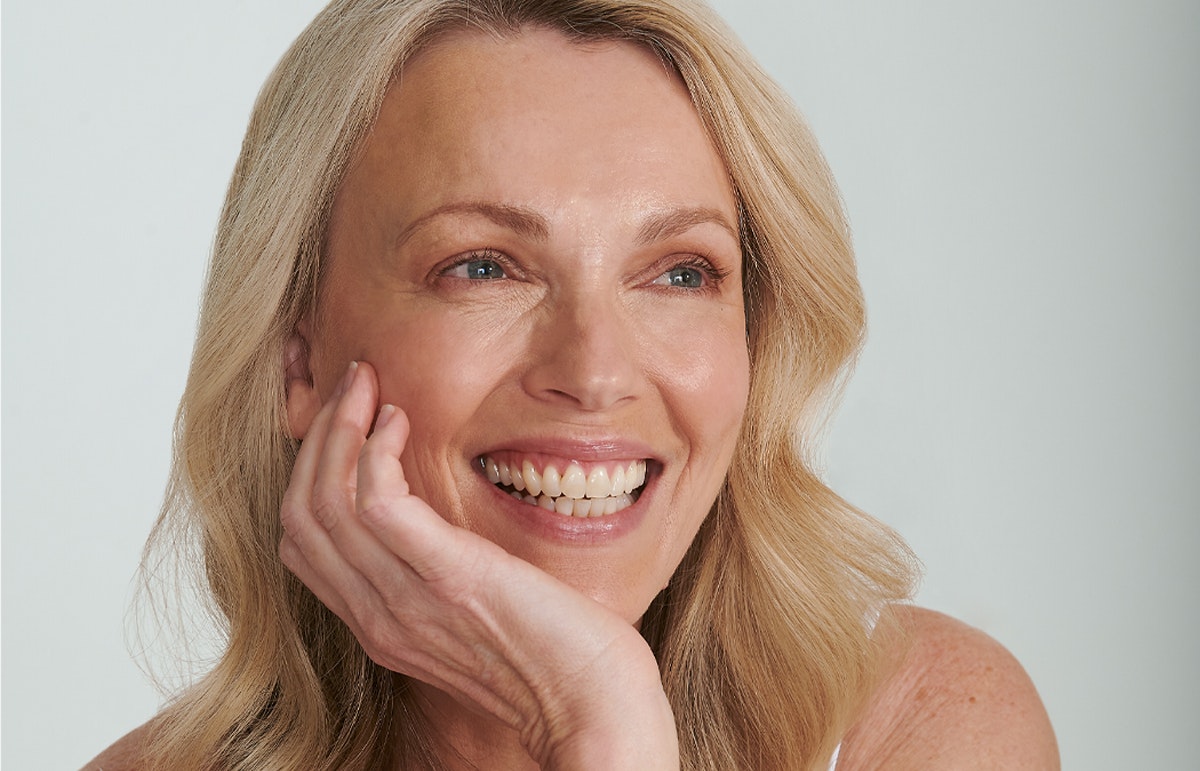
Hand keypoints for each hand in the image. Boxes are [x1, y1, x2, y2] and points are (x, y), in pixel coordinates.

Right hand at [279, 361, 678, 768]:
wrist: (593, 706)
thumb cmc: (552, 653)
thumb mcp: (473, 612)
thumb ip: (437, 575)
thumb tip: (438, 524)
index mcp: (378, 623)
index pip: (302, 543)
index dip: (310, 473)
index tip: (347, 423)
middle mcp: (377, 615)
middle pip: (300, 515)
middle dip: (317, 438)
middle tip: (353, 386)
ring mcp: (405, 600)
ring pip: (324, 502)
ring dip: (340, 428)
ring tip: (368, 386)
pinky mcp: (448, 576)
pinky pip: (377, 502)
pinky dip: (376, 450)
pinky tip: (401, 421)